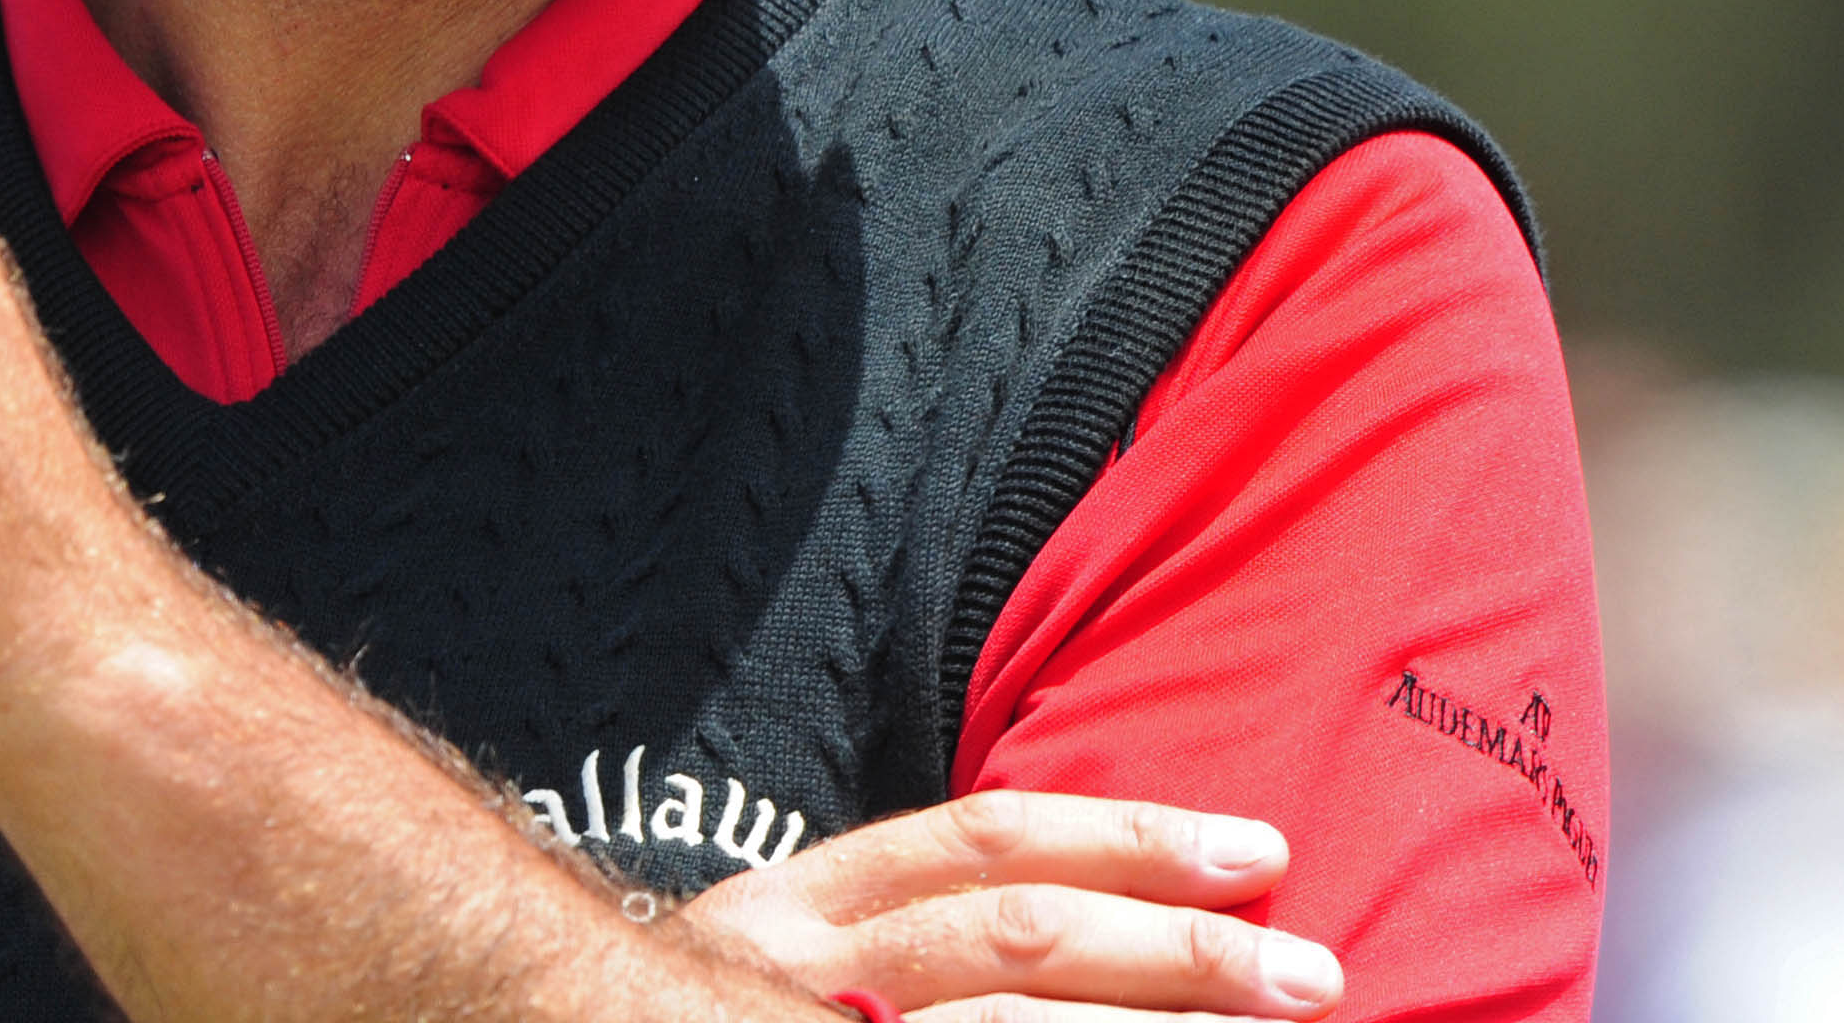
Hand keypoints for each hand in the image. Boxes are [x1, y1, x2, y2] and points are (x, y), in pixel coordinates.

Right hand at [681, 790, 1344, 1020]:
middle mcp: (798, 973)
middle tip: (1308, 976)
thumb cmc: (703, 1017)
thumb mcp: (791, 954)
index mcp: (807, 904)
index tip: (1260, 852)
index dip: (1132, 839)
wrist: (535, 1022)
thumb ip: (922, 931)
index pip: (991, 844)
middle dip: (1173, 954)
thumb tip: (1110, 921)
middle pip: (1013, 941)